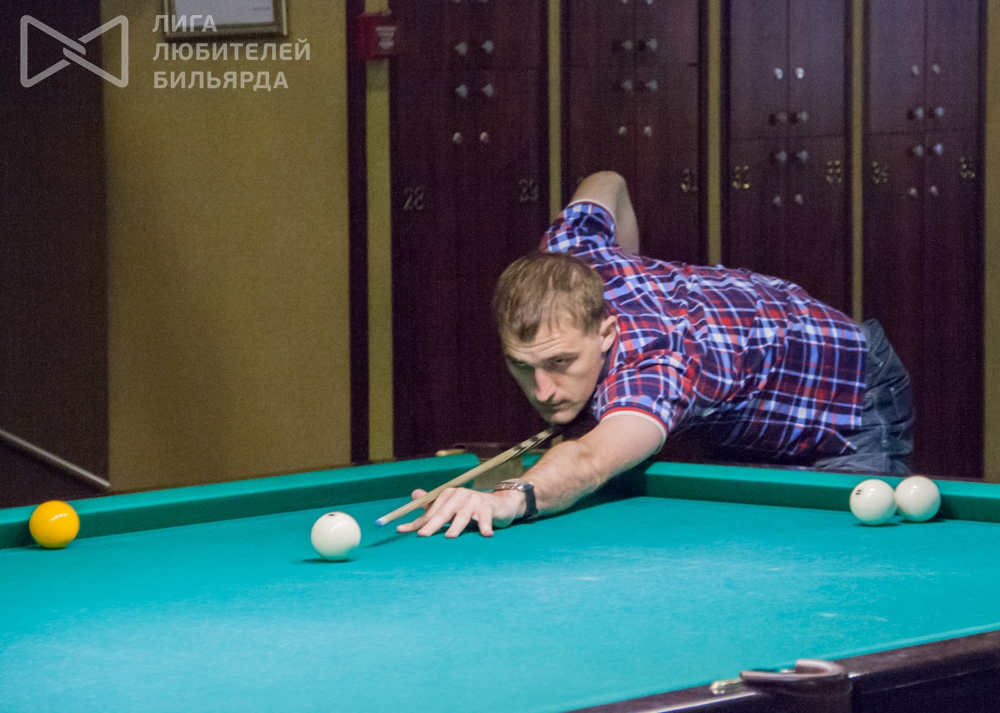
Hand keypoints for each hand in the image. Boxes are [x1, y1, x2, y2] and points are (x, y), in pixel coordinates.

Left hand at [395, 487, 522, 537]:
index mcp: (448, 494)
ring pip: (463, 515)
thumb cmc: (470, 507)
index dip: (418, 522)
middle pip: (444, 512)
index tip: (402, 530)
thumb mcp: (450, 506)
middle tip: (423, 535)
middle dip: (433, 524)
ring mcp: (474, 500)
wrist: (498, 504)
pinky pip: (485, 518)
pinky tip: (486, 534)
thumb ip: (432, 505)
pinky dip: (485, 526)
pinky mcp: (488, 507)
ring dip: (457, 526)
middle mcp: (460, 494)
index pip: (431, 511)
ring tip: (450, 536)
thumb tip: (413, 494)